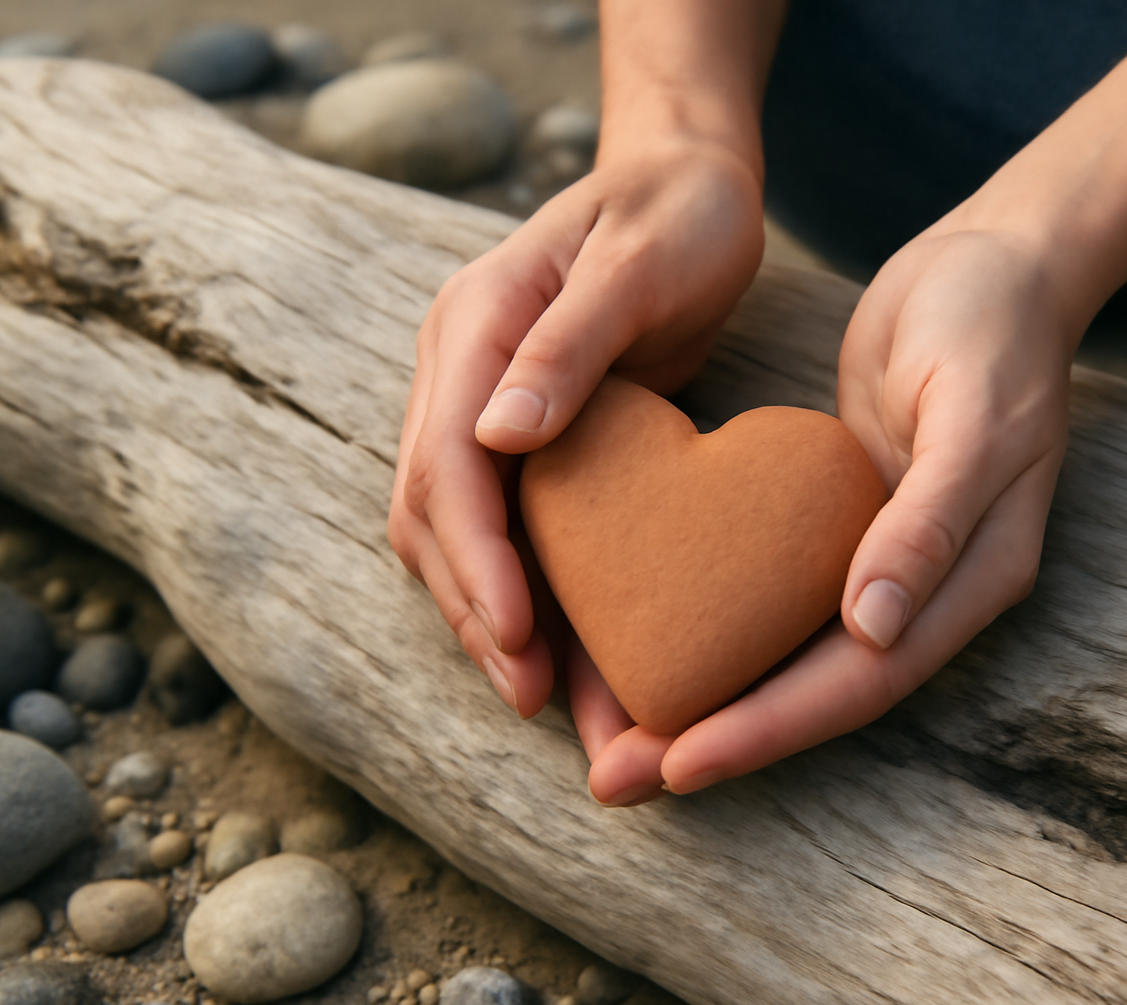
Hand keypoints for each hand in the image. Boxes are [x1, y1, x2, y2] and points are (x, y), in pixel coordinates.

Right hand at [388, 138, 764, 718]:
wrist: (690, 181)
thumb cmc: (679, 211)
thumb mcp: (637, 262)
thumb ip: (567, 344)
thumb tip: (496, 436)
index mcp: (473, 327)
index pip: (447, 462)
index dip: (477, 558)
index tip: (518, 636)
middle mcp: (459, 373)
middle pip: (435, 514)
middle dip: (478, 611)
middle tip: (535, 699)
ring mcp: (483, 404)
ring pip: (459, 533)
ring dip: (496, 618)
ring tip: (553, 701)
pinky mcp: (524, 435)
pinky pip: (509, 525)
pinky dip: (531, 590)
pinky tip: (569, 650)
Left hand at [584, 227, 1077, 803]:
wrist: (992, 264)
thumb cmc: (994, 330)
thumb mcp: (975, 418)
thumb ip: (931, 524)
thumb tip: (873, 631)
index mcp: (969, 580)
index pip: (862, 682)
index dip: (771, 728)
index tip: (682, 762)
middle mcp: (921, 591)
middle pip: (813, 690)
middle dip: (719, 739)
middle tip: (616, 779)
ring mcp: (876, 560)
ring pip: (786, 654)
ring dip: (707, 699)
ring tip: (613, 737)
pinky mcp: (833, 523)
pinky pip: (770, 593)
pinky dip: (714, 627)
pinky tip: (647, 638)